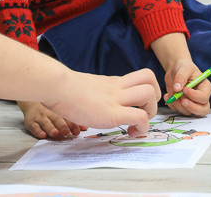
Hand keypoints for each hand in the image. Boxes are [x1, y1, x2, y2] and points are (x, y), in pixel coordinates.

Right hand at [19, 100, 86, 138]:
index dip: (73, 124)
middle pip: (57, 119)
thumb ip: (72, 122)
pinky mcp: (30, 122)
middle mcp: (50, 114)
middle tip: (67, 132)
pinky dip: (38, 131)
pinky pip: (34, 126)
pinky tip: (42, 135)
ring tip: (56, 133)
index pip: (67, 118)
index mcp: (59, 112)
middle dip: (63, 126)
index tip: (78, 131)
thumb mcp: (60, 115)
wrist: (31, 105)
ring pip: (46, 122)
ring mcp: (40, 117)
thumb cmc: (50, 112)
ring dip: (51, 128)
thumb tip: (85, 127)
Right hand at [42, 69, 159, 136]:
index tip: (140, 105)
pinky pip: (139, 117)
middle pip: (150, 78)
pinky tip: (131, 132)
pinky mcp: (112, 114)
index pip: (140, 77)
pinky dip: (142, 127)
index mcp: (112, 82)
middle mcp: (117, 87)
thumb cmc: (63, 89)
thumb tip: (93, 102)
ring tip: (136, 124)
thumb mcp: (87, 87)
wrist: (56, 86)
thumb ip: (96, 93)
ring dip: (150, 112)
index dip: (147, 89)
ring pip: (149, 94)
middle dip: (153, 98)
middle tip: (143, 112)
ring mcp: (116, 99)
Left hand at [163, 60, 210, 116]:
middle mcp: (200, 97)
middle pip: (202, 110)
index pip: (204, 97)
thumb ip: (181, 77)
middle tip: (182, 100)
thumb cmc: (183, 67)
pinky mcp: (182, 105)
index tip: (185, 89)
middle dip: (191, 107)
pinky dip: (172, 105)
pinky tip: (168, 95)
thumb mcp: (183, 68)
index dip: (195, 96)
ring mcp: (192, 103)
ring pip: (188, 112)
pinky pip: (178, 110)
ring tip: (172, 93)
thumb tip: (177, 88)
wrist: (175, 69)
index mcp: (205, 88)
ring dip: (178, 105)